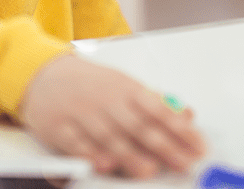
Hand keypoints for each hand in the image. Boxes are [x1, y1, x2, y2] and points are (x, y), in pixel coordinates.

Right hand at [19, 54, 205, 178]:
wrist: (45, 75)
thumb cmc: (92, 85)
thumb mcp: (125, 86)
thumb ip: (155, 103)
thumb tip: (187, 114)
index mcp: (127, 88)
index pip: (160, 109)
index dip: (180, 128)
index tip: (198, 145)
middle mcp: (107, 100)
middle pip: (139, 125)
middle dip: (164, 145)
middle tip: (184, 162)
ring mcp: (83, 113)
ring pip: (110, 136)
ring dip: (130, 154)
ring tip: (150, 170)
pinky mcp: (59, 128)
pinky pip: (76, 144)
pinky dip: (90, 155)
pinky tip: (104, 165)